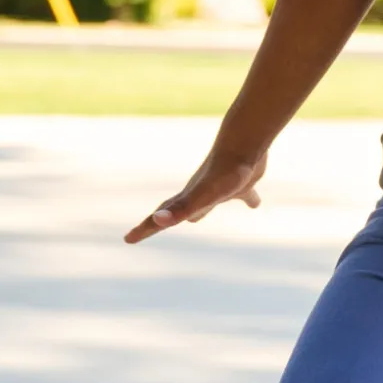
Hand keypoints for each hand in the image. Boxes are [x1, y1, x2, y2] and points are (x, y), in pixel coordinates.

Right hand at [124, 148, 267, 243]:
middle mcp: (200, 194)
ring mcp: (220, 188)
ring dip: (199, 213)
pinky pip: (244, 195)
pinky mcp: (243, 184)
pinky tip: (255, 204)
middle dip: (164, 221)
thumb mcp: (200, 197)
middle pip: (177, 211)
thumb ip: (180, 209)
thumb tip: (156, 219)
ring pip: (205, 203)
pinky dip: (248, 199)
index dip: (145, 229)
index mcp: (188, 199)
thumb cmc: (224, 173)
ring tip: (195, 220)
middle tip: (152, 227)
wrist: (246, 143)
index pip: (161, 218)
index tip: (127, 239)